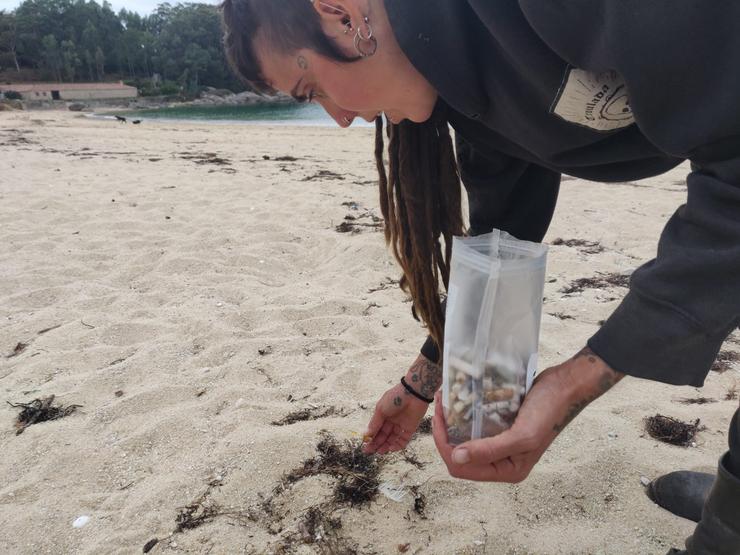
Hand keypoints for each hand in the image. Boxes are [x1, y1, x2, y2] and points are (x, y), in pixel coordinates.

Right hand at [363, 353, 441, 453]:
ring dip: (386, 446)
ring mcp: (401, 424)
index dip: (371, 437)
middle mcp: (392, 420)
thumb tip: (366, 434)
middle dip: (376, 443)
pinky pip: (403, 439)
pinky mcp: (410, 428)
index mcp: (383, 414)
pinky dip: (398, 445)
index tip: (365, 445)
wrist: (414, 393)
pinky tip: (391, 448)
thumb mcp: (381, 409)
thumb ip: (375, 423)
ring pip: (392, 438)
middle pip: (383, 435)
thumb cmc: (395, 398)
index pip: (376, 428)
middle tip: (370, 451)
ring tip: (380, 452)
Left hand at [432, 347, 623, 481]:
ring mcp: (500, 443)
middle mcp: (502, 461)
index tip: (438, 419)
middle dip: (444, 432)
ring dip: (451, 421)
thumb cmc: (548, 411)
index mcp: (507, 470)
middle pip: (459, 455)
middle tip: (440, 404)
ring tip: (445, 398)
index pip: (462, 469)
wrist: (566, 386)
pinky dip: (463, 413)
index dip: (444, 447)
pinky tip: (457, 397)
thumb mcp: (521, 435)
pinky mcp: (500, 426)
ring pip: (464, 438)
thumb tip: (456, 458)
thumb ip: (489, 450)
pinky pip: (474, 425)